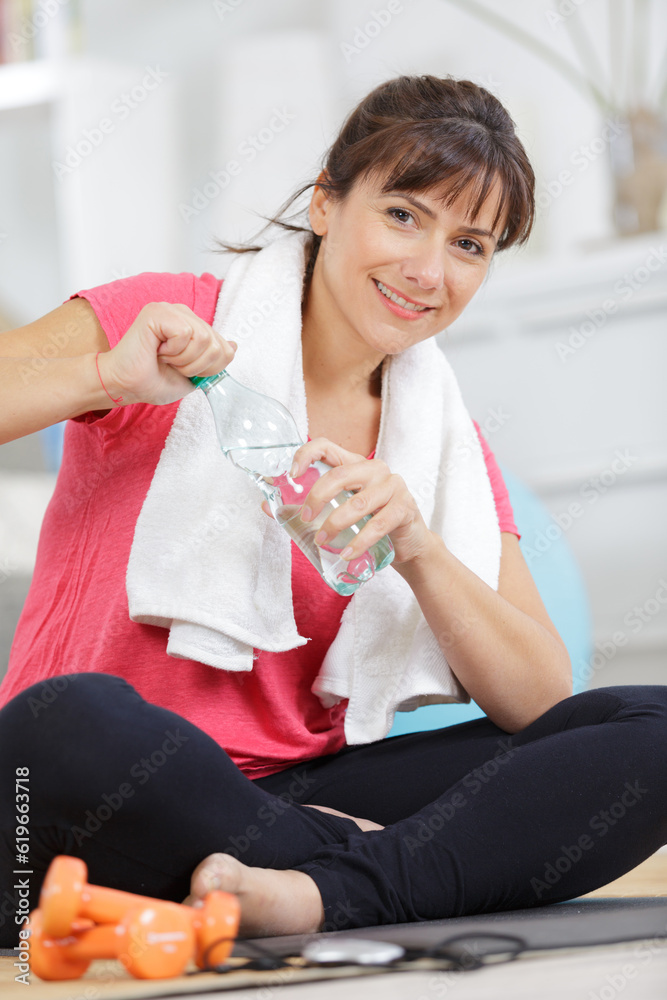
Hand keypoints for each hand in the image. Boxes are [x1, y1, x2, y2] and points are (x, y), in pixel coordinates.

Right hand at [96, 302, 237, 405]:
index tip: (185, 371)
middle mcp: (184, 314)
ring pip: (203, 338)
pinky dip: (173, 351)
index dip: (210, 368)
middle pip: (217, 345)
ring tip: (164, 358)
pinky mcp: (158, 312)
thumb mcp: (194, 376)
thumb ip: (214, 361)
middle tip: (172, 365)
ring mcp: (171, 310)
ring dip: (183, 359)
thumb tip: (233, 345)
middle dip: (196, 366)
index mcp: (193, 326)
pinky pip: (185, 333)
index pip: (225, 347)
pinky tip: (157, 350)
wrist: (125, 386)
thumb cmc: (153, 380)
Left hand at [261, 437, 432, 566]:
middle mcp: (374, 469)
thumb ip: (307, 507)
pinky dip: (359, 541)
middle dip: (317, 497)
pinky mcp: (404, 508)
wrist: (408, 543)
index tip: (292, 474)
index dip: (306, 454)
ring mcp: (392, 486)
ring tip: (322, 541)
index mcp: (354, 464)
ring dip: (335, 525)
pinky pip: (378, 525)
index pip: (327, 446)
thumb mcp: (340, 511)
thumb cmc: (369, 523)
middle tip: (304, 518)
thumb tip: (268, 507)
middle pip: (340, 475)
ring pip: (357, 503)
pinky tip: (347, 553)